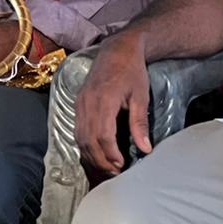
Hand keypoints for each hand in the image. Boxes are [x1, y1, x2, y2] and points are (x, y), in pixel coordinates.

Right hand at [75, 32, 151, 175]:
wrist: (116, 50)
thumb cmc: (132, 71)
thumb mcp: (141, 96)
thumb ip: (140, 123)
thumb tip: (145, 149)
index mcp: (104, 99)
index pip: (103, 134)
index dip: (111, 154)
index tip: (122, 166)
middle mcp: (88, 102)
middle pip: (88, 139)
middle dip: (100, 160)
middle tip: (115, 173)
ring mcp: (80, 102)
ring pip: (80, 136)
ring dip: (91, 155)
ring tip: (106, 167)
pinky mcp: (78, 102)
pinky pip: (77, 128)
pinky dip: (84, 144)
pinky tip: (96, 152)